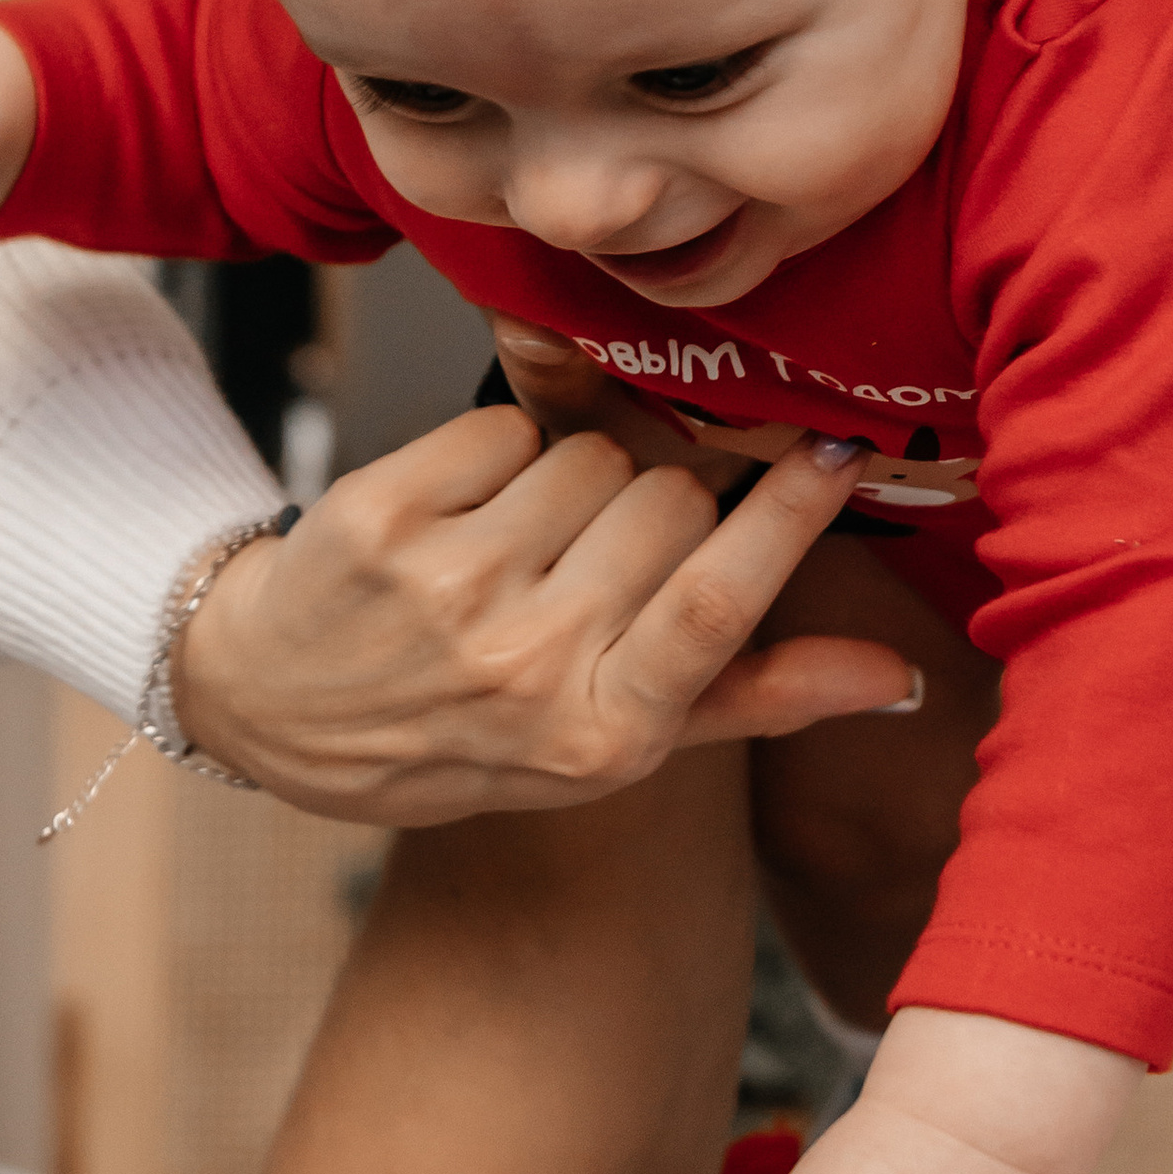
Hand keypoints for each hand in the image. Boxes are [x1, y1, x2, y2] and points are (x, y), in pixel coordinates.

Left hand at [175, 407, 921, 825]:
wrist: (278, 711)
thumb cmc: (460, 729)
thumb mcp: (607, 744)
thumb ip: (754, 697)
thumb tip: (894, 676)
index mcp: (597, 736)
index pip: (721, 603)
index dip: (789, 514)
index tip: (836, 450)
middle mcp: (524, 668)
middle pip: (670, 503)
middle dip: (658, 504)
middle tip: (601, 550)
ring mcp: (446, 590)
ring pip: (591, 457)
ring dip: (575, 480)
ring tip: (522, 544)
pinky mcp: (382, 517)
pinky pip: (504, 429)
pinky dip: (498, 455)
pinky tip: (463, 516)